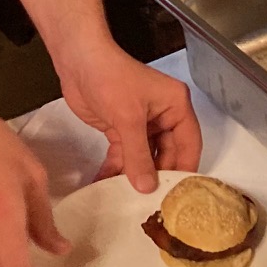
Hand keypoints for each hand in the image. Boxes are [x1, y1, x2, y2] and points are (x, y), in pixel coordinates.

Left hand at [56, 40, 202, 191]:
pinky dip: (115, 169)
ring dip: (134, 176)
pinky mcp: (121, 129)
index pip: (189, 144)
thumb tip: (147, 188)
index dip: (185, 170)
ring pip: (144, 157)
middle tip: (149, 204)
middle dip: (156, 177)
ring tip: (126, 200)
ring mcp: (142, 124)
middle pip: (167, 154)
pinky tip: (105, 185)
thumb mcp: (128, 119)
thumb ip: (138, 155)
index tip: (178, 197)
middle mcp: (163, 116)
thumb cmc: (110, 80)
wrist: (77, 61)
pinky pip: (124, 155)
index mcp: (176, 106)